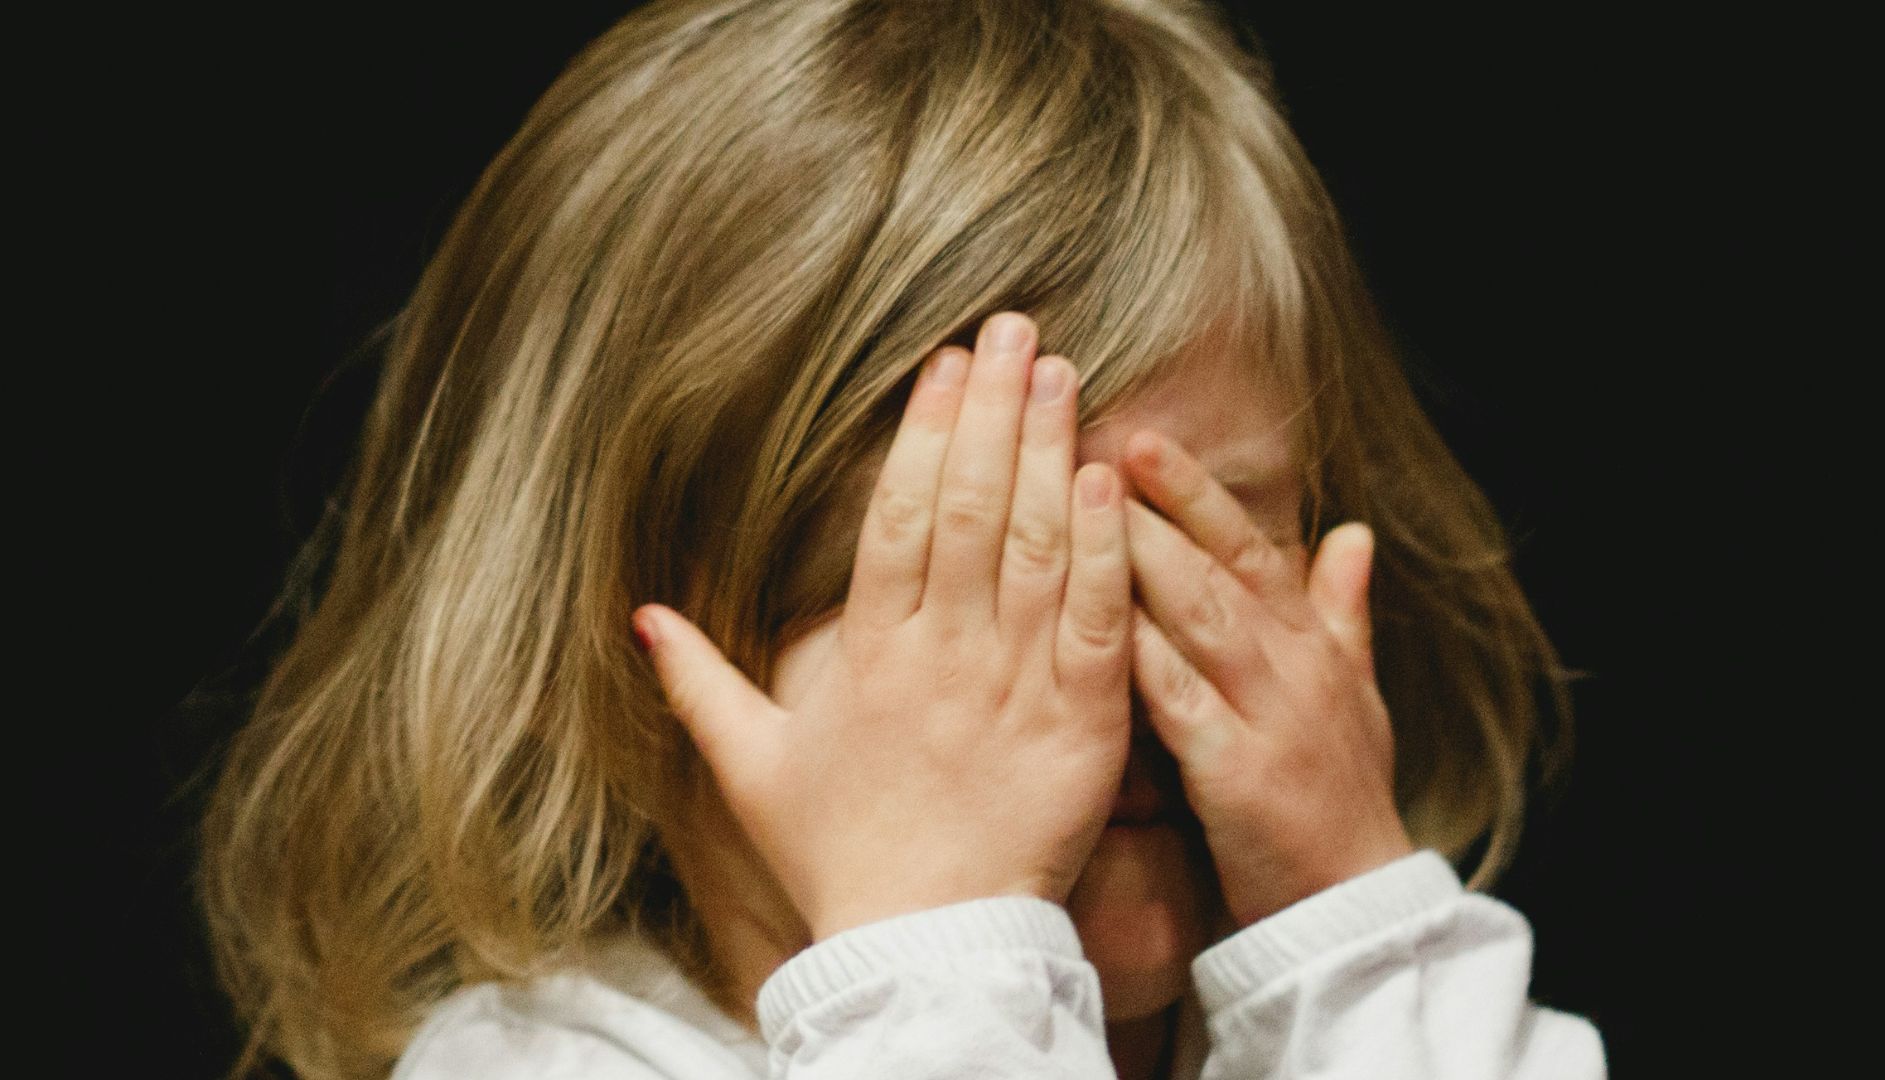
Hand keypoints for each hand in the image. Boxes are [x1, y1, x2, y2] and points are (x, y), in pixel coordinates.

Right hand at [633, 312, 1134, 940]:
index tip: (945, 364)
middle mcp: (942, 656)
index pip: (899, 519)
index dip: (924, 434)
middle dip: (994, 411)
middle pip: (970, 510)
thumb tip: (643, 616)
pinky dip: (1103, 549)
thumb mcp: (753, 770)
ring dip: (1051, 453)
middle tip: (1017, 330)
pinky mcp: (1081, 726)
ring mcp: (1014, 687)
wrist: (925, 948)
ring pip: (1034, 548)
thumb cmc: (839, 857)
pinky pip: (1094, 622)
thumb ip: (701, 685)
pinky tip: (1109, 478)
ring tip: (1064, 373)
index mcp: (868, 656)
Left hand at [1118, 429, 1413, 927]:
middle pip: (1217, 565)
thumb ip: (1342, 611)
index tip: (1140, 437)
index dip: (1194, 490)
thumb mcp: (1354, 696)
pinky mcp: (1239, 773)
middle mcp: (1292, 665)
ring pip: (1200, 617)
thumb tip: (1354, 531)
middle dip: (1155, 502)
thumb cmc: (1340, 799)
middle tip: (1091, 443)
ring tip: (1081, 504)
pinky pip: (1181, 702)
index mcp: (1308, 643)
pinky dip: (1140, 658)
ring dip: (1142, 557)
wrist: (1355, 909)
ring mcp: (1269, 715)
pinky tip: (1090, 622)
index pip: (1247, 546)